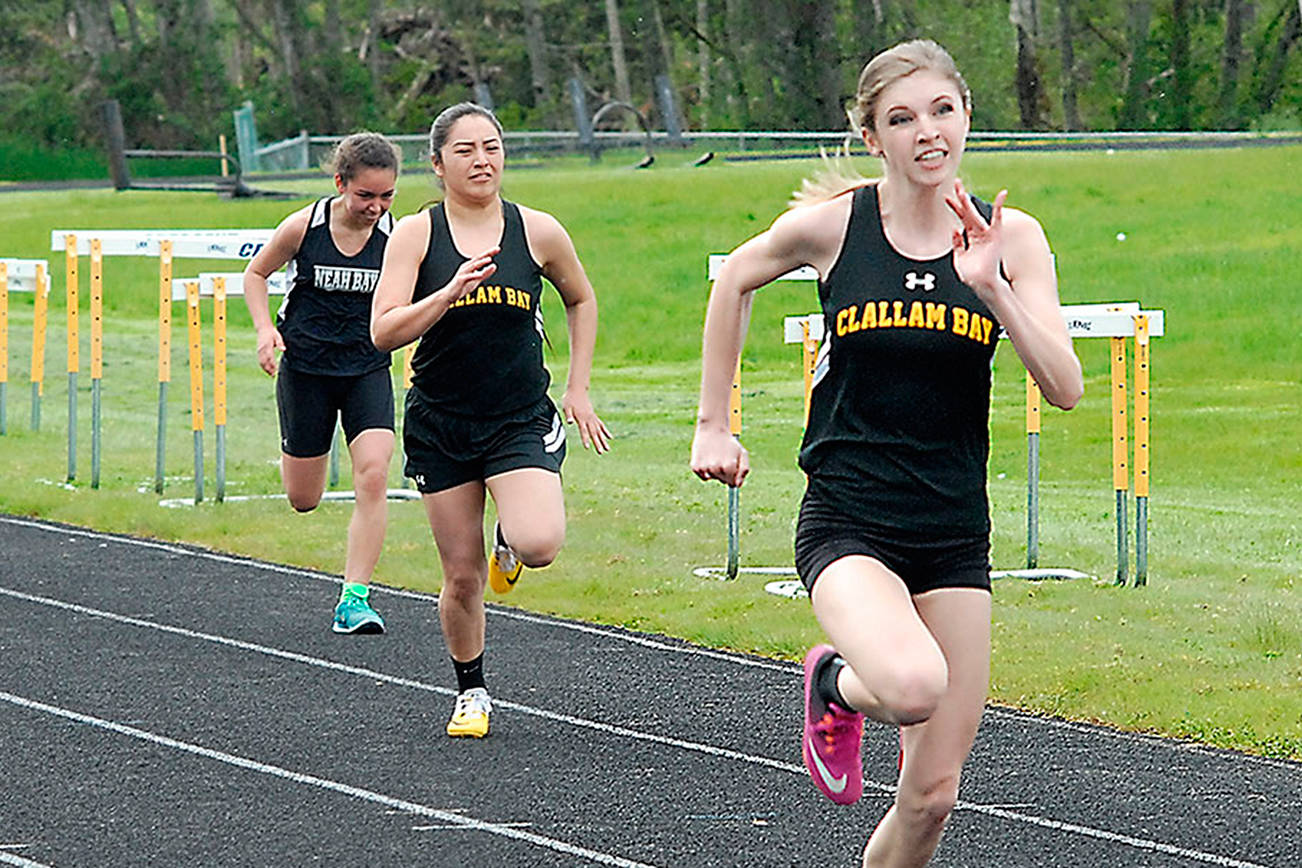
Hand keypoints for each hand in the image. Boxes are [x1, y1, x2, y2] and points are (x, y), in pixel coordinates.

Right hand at [255, 326, 283, 375]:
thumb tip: (284, 350)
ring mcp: (259, 351)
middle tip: (274, 376)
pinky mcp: (258, 351)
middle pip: (265, 361)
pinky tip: (267, 370)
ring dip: (266, 369)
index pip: (270, 357)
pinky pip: (260, 360)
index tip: (277, 371)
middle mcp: (262, 349)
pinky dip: (263, 366)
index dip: (273, 365)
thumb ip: (280, 344)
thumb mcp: (278, 337)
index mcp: (267, 346)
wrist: (263, 328)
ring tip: (271, 375)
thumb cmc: (272, 333)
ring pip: (261, 362)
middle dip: (269, 369)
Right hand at [440, 246, 498, 303]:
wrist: (449, 295)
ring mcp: (463, 273)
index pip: (481, 257)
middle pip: (478, 258)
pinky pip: (468, 277)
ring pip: (473, 266)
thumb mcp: (477, 279)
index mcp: (470, 266)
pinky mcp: (460, 280)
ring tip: (489, 259)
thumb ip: (485, 273)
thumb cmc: (462, 286)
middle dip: (487, 253)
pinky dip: (475, 275)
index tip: (497, 249)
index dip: (489, 253)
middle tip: (496, 249)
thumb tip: (494, 266)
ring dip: (481, 262)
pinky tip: (481, 274)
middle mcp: (466, 267)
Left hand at [562, 390, 611, 453]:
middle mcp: (588, 419)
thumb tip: (569, 422)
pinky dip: (606, 432)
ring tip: (607, 449)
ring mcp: (592, 418)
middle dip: (597, 443)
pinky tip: (610, 438)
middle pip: (594, 433)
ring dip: (603, 440)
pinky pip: (601, 425)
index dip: (585, 439)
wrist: (577, 390)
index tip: (587, 447)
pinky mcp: (594, 416)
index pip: (583, 431)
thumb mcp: (566, 407)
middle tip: (600, 452)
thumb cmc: (569, 399)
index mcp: (581, 418)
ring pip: (599, 431)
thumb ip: (568, 415)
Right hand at [690, 425, 748, 487]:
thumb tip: (737, 486)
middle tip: (723, 458)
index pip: (732, 483)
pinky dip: (705, 471)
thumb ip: (743, 471)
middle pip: (722, 481)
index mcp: (729, 467)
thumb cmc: (729, 442)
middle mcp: (716, 469)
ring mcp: (705, 468)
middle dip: (724, 473)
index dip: (733, 474)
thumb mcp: (742, 454)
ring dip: (714, 471)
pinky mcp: (695, 467)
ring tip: (715, 457)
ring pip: (712, 478)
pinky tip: (707, 458)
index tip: (731, 465)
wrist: (711, 429)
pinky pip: (703, 476)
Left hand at [945, 180, 1008, 303]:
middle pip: (967, 212)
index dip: (954, 207)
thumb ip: (957, 243)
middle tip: (956, 183)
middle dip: (961, 198)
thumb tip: (954, 229)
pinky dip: (1000, 207)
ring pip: (976, 214)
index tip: (946, 196)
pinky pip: (998, 219)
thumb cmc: (971, 274)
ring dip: (968, 202)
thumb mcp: (959, 257)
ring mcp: (987, 233)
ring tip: (962, 191)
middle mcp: (978, 232)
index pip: (961, 218)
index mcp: (971, 236)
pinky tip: (1002, 194)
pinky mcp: (995, 236)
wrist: (980, 283)